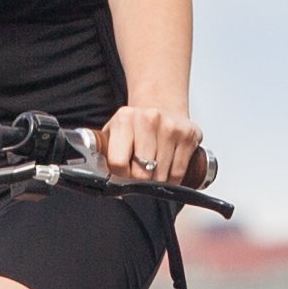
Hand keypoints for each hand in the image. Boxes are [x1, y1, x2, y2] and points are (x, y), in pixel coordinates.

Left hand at [93, 102, 211, 187]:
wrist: (161, 107)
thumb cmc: (135, 127)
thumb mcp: (112, 134)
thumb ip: (103, 153)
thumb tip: (99, 179)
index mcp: (124, 118)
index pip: (118, 163)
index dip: (120, 176)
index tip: (123, 174)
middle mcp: (148, 119)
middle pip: (141, 173)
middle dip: (139, 181)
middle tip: (139, 174)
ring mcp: (170, 127)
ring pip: (161, 175)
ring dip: (157, 180)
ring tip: (153, 169)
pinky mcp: (188, 135)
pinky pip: (178, 173)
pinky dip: (172, 178)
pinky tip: (167, 168)